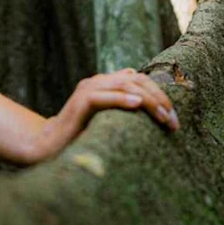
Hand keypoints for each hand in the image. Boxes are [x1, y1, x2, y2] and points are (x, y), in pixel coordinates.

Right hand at [25, 68, 178, 164]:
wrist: (49, 145)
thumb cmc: (81, 134)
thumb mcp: (107, 119)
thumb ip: (122, 107)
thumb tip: (146, 102)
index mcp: (105, 83)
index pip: (139, 79)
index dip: (160, 94)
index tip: (174, 117)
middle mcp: (97, 82)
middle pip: (136, 80)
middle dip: (159, 99)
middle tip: (173, 120)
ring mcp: (87, 90)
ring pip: (124, 86)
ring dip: (148, 101)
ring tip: (163, 116)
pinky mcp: (79, 103)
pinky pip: (104, 97)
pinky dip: (121, 99)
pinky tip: (137, 104)